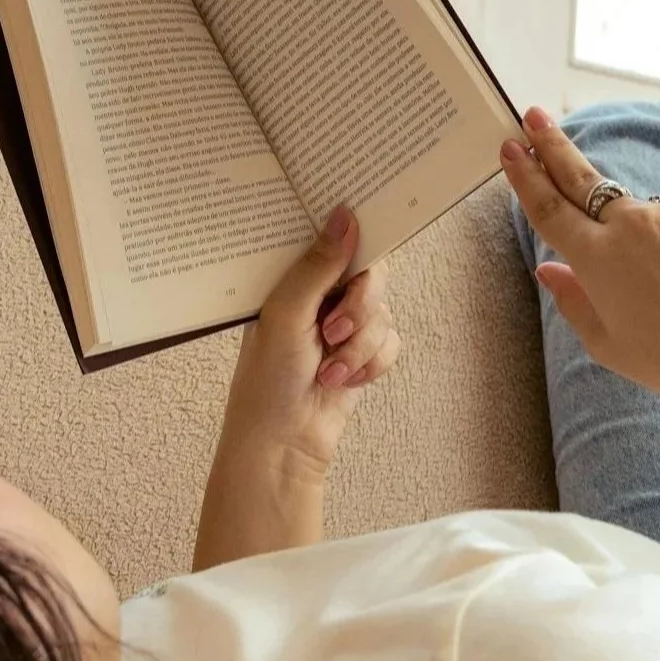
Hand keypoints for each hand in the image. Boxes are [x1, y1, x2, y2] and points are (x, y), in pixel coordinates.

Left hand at [219, 207, 401, 472]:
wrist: (283, 444)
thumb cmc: (267, 381)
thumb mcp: (287, 314)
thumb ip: (318, 266)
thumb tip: (345, 217)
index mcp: (292, 278)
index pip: (335, 240)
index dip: (355, 239)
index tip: (369, 240)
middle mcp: (320, 296)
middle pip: (370, 275)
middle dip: (359, 308)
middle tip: (333, 331)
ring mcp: (343, 325)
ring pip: (383, 313)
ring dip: (360, 346)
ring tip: (329, 371)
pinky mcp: (362, 352)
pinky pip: (391, 342)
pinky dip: (371, 364)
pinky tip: (343, 381)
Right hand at [501, 107, 659, 416]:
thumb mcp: (608, 345)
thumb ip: (572, 300)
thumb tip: (548, 267)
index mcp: (598, 259)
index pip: (550, 208)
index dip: (526, 176)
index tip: (511, 148)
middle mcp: (633, 223)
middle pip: (582, 176)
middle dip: (553, 145)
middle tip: (534, 116)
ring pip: (650, 217)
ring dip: (653, 241)